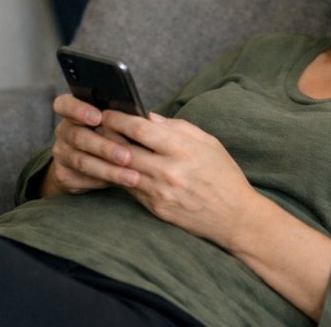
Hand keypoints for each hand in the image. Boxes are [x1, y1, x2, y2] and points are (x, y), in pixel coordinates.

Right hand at [44, 94, 140, 195]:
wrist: (93, 166)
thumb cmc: (111, 136)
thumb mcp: (115, 124)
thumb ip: (126, 119)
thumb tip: (150, 118)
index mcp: (73, 111)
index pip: (64, 104)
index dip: (78, 109)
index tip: (99, 118)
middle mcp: (63, 131)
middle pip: (78, 136)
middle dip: (104, 147)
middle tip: (126, 156)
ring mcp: (61, 153)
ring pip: (82, 161)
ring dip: (109, 170)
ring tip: (133, 177)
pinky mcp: (64, 175)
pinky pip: (83, 179)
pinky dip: (104, 181)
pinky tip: (122, 185)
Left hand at [100, 111, 258, 248]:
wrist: (235, 217)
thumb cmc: (224, 176)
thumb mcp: (208, 143)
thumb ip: (178, 127)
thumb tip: (149, 117)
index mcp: (183, 149)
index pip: (140, 129)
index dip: (118, 119)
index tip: (107, 112)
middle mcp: (169, 171)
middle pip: (124, 149)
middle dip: (105, 136)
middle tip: (95, 126)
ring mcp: (160, 193)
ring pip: (122, 170)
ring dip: (107, 157)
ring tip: (100, 145)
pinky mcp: (156, 209)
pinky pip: (130, 189)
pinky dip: (120, 176)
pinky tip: (115, 167)